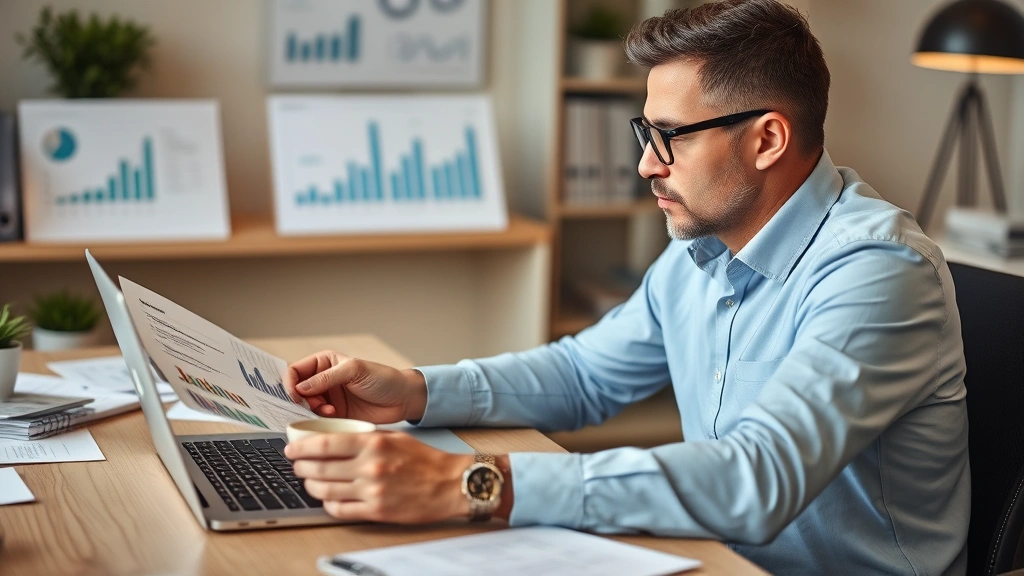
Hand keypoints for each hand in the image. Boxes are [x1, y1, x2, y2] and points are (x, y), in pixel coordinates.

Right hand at [284, 350, 426, 423]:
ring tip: (330, 411)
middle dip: (302, 399)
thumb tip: (300, 387)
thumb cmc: (383, 379)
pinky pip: (316, 420)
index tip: (296, 394)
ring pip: (305, 407)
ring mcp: (328, 398)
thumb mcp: (355, 371)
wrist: (403, 400)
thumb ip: (327, 377)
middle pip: (297, 391)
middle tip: (315, 405)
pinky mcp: (334, 415)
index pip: (295, 370)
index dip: (291, 382)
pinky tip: (333, 417)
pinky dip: (319, 420)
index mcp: (325, 363)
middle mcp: (323, 380)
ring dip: (313, 410)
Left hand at [286, 431, 473, 522]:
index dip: (301, 448)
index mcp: (373, 443)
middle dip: (301, 467)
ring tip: (310, 482)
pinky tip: (328, 498)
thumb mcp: (394, 437)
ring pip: (325, 490)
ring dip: (311, 486)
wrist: (450, 484)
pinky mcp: (376, 511)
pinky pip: (340, 510)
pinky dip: (328, 504)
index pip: (324, 445)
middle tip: (297, 466)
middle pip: (319, 468)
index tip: (292, 450)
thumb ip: (364, 437)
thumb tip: (332, 439)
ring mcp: (372, 491)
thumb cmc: (424, 459)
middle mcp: (369, 466)